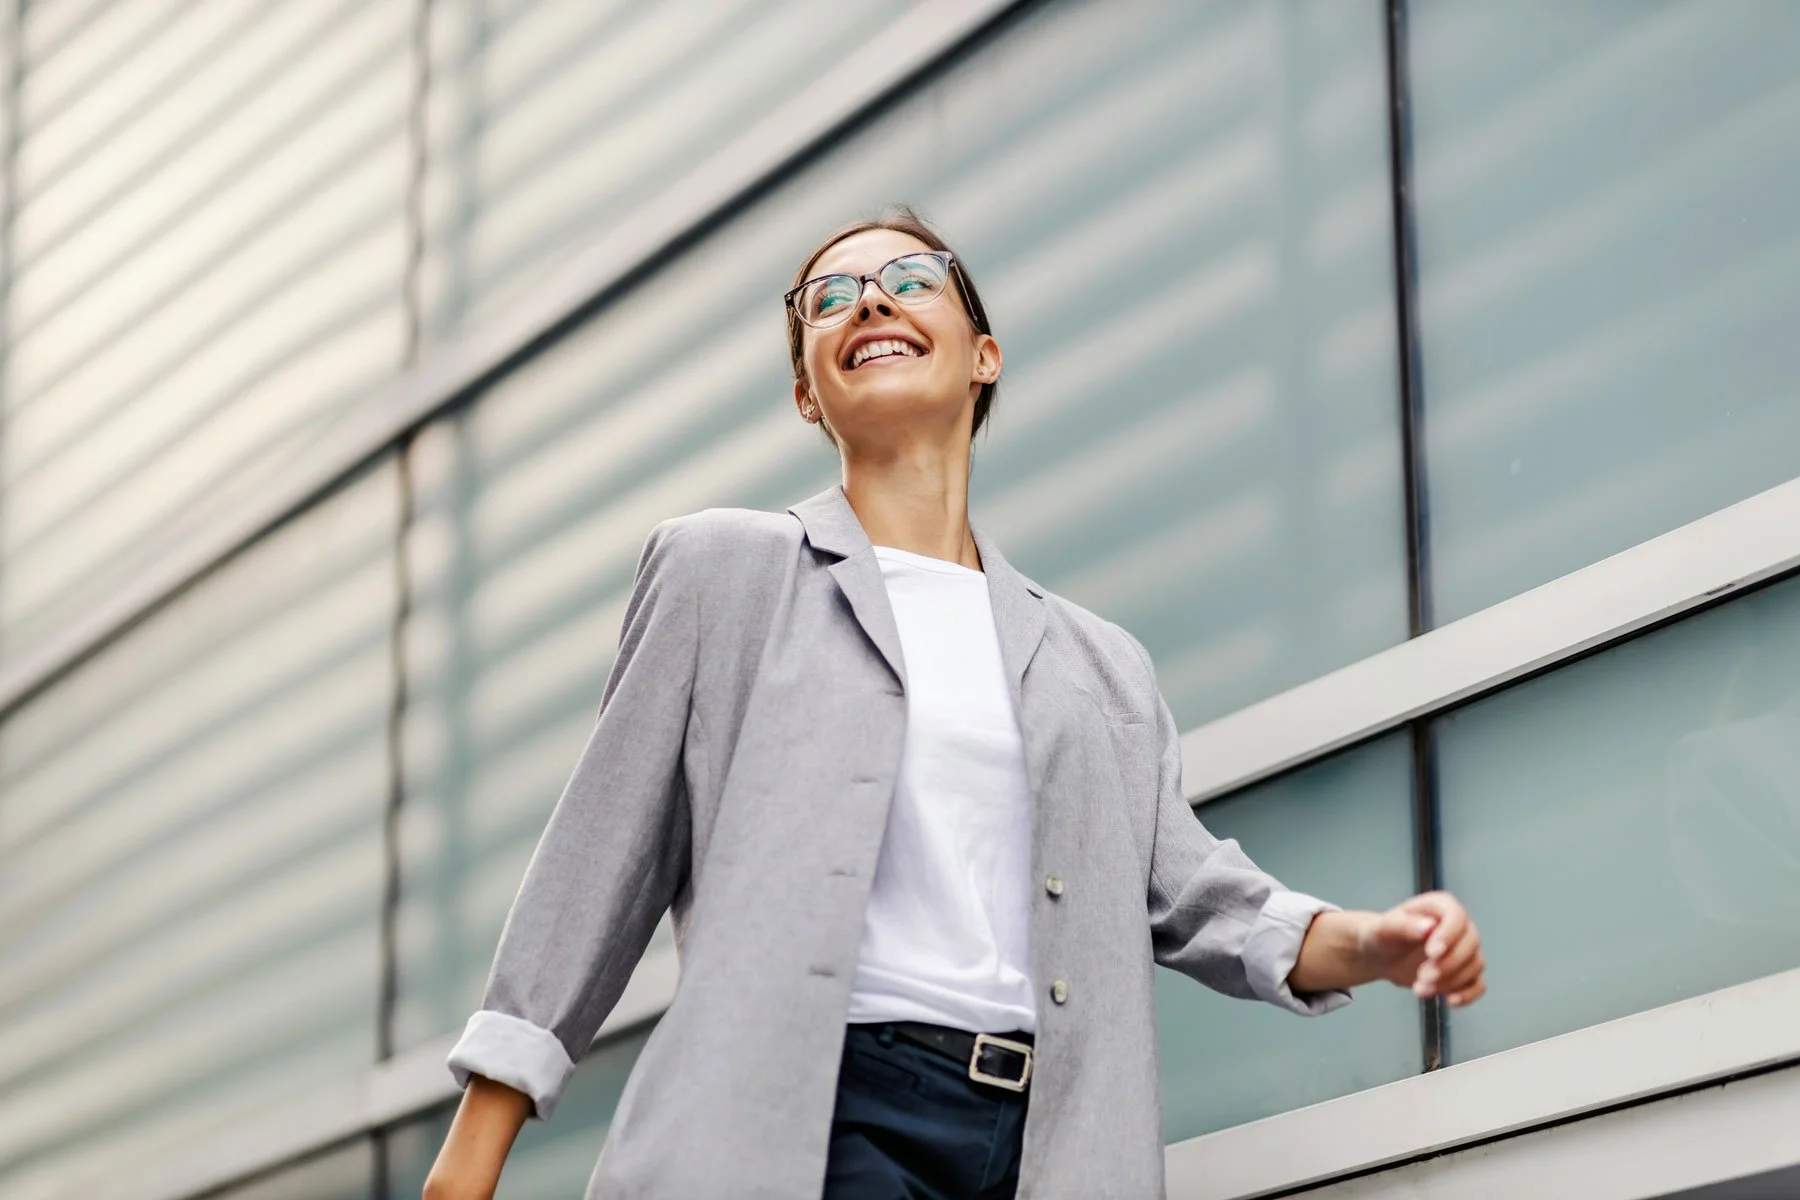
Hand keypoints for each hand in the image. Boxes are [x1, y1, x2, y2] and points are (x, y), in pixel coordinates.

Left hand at [1358, 891, 1485, 1006]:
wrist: (1381, 956)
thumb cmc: (1382, 936)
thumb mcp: (1385, 929)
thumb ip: (1404, 925)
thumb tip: (1429, 926)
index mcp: (1440, 906)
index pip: (1457, 917)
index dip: (1449, 936)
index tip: (1432, 953)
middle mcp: (1458, 925)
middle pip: (1470, 944)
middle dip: (1448, 965)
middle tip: (1423, 977)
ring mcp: (1464, 949)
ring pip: (1474, 965)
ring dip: (1450, 981)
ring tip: (1420, 988)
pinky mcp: (1464, 972)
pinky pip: (1478, 984)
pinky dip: (1468, 994)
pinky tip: (1450, 1001)